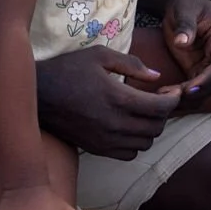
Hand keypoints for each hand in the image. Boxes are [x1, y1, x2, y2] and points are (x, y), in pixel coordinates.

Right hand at [35, 46, 179, 159]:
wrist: (37, 95)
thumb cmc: (68, 70)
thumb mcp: (99, 55)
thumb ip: (131, 64)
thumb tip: (156, 76)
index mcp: (118, 98)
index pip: (160, 107)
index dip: (173, 99)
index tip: (172, 90)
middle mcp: (115, 124)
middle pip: (157, 127)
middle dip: (164, 112)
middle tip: (159, 98)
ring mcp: (106, 140)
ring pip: (145, 143)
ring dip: (151, 128)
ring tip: (145, 113)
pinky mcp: (97, 149)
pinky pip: (129, 154)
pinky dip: (136, 143)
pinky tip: (129, 127)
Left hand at [159, 0, 210, 108]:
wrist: (185, 3)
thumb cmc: (188, 1)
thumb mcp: (186, 9)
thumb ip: (186, 25)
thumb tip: (182, 42)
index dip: (208, 79)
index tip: (190, 87)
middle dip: (194, 94)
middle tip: (170, 96)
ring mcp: (205, 65)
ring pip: (202, 91)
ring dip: (185, 99)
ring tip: (162, 97)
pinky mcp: (193, 69)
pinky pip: (190, 88)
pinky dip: (178, 95)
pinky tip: (161, 94)